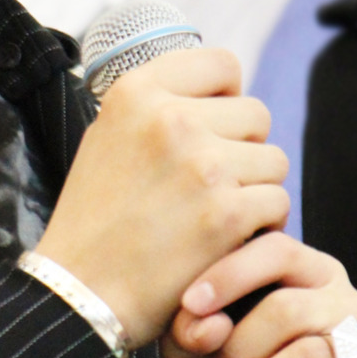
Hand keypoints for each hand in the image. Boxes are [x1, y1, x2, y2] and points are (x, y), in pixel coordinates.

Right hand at [36, 49, 288, 346]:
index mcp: (136, 92)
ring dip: (254, 190)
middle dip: (243, 150)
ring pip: (273, 160)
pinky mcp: (226, 213)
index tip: (215, 127)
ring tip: (214, 216)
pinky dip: (260, 227)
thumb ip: (156, 109)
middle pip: (255, 114)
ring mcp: (202, 165)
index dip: (227, 97)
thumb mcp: (105, 139)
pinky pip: (277, 203)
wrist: (79, 293)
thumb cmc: (94, 222)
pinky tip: (225, 241)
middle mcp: (170, 119)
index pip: (222, 64)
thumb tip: (217, 93)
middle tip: (210, 186)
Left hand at [165, 232, 356, 357]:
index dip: (231, 275)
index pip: (277, 250)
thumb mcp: (191, 351)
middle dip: (239, 350)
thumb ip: (189, 323)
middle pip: (291, 308)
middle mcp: (351, 306)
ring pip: (314, 354)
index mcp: (310, 276)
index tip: (191, 304)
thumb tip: (209, 322)